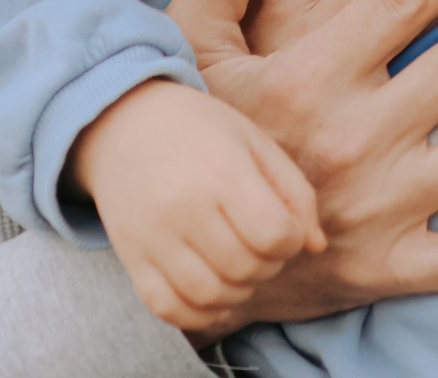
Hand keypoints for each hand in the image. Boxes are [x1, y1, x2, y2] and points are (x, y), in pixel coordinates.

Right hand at [67, 79, 323, 331]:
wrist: (122, 124)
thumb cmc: (199, 129)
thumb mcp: (255, 141)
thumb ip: (294, 192)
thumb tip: (316, 246)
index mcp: (221, 171)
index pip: (272, 234)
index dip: (290, 239)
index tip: (282, 226)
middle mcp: (183, 208)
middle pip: (245, 268)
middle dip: (268, 265)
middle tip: (261, 244)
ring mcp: (153, 238)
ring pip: (211, 295)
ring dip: (239, 291)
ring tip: (240, 266)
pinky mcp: (132, 259)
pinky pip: (170, 309)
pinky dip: (200, 314)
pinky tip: (214, 292)